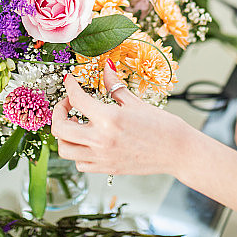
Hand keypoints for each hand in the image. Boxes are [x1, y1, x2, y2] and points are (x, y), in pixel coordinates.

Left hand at [51, 61, 191, 175]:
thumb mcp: (136, 102)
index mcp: (109, 119)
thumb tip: (106, 67)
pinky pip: (79, 164)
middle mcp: (101, 140)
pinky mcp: (106, 169)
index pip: (77, 99)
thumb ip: (116, 86)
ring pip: (64, 149)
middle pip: (60, 128)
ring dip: (64, 134)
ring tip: (75, 123)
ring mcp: (102, 157)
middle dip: (58, 112)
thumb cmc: (163, 126)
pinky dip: (77, 152)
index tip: (70, 80)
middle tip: (68, 104)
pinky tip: (87, 140)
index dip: (70, 86)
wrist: (178, 152)